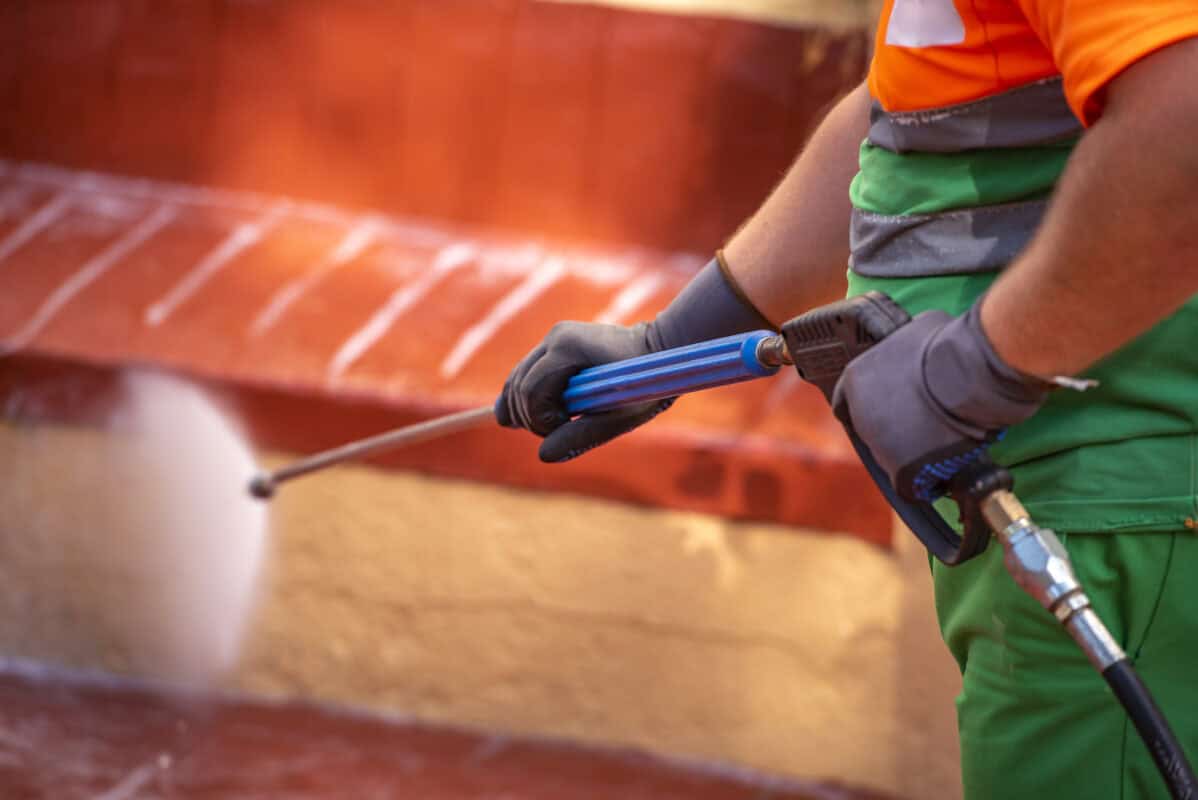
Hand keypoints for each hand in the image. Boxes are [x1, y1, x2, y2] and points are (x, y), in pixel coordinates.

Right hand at [495, 321, 673, 462]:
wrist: (661, 352)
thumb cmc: (645, 385)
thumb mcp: (617, 417)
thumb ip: (580, 435)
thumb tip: (543, 455)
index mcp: (567, 348)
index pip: (530, 391)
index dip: (539, 420)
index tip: (564, 428)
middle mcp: (555, 337)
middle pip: (518, 385)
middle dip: (529, 416)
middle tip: (559, 429)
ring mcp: (553, 337)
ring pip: (517, 378)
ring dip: (525, 407)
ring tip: (552, 423)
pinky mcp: (556, 342)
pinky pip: (527, 372)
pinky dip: (528, 396)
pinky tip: (537, 414)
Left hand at [831, 302, 1048, 501]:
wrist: (966, 373)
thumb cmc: (946, 345)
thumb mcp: (912, 333)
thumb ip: (900, 349)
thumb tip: (912, 350)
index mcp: (855, 380)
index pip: (847, 402)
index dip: (870, 405)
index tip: (891, 407)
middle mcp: (860, 415)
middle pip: (873, 430)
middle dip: (895, 427)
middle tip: (924, 421)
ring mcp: (878, 444)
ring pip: (892, 456)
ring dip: (912, 451)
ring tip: (941, 439)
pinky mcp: (901, 469)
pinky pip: (911, 483)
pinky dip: (925, 480)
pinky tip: (942, 469)